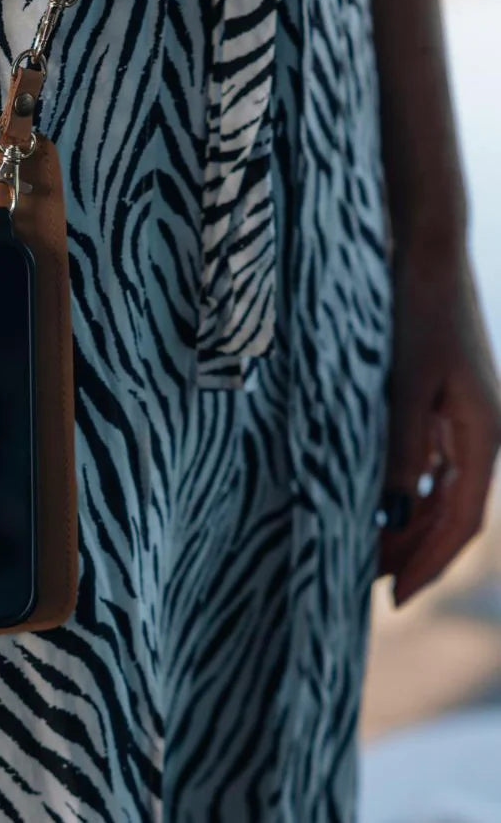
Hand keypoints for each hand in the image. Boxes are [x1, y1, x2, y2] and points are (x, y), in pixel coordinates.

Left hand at [379, 243, 500, 605]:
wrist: (428, 257)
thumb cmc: (418, 314)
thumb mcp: (404, 380)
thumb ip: (401, 442)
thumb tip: (393, 506)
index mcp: (481, 436)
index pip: (461, 520)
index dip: (429, 560)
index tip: (395, 595)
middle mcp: (481, 436)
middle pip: (454, 514)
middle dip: (417, 553)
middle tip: (371, 584)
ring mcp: (466, 422)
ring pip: (443, 492)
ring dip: (411, 526)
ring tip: (370, 553)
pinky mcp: (447, 407)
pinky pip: (433, 465)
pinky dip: (409, 492)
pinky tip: (379, 503)